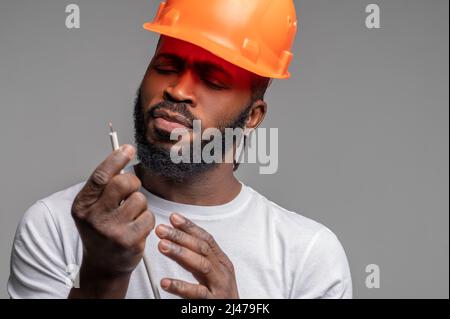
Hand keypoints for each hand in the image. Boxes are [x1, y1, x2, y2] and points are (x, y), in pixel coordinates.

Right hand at [69, 145, 154, 297]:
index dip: (116, 159)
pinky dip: (147, 220)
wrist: (104, 265)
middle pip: (123, 183)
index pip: (100, 176)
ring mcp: (111, 231)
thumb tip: (124, 153)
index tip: (129, 148)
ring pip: (139, 199)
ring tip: (131, 216)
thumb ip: (104, 186)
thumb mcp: (94, 208)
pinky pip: (149, 217)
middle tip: (131, 190)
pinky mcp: (129, 241)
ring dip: (140, 204)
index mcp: (82, 205)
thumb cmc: (102, 230)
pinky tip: (137, 229)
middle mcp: (94, 218)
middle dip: (133, 182)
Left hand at [155, 213, 238, 298]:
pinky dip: (180, 286)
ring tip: (162, 246)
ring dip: (180, 253)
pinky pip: (196, 293)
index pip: (206, 239)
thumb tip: (178, 239)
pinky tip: (165, 282)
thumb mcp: (213, 273)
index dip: (190, 227)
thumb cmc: (220, 295)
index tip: (174, 217)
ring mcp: (220, 286)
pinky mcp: (214, 303)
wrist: (234, 315)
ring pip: (200, 265)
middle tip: (161, 229)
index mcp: (222, 262)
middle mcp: (223, 271)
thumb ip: (200, 258)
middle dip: (180, 236)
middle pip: (202, 248)